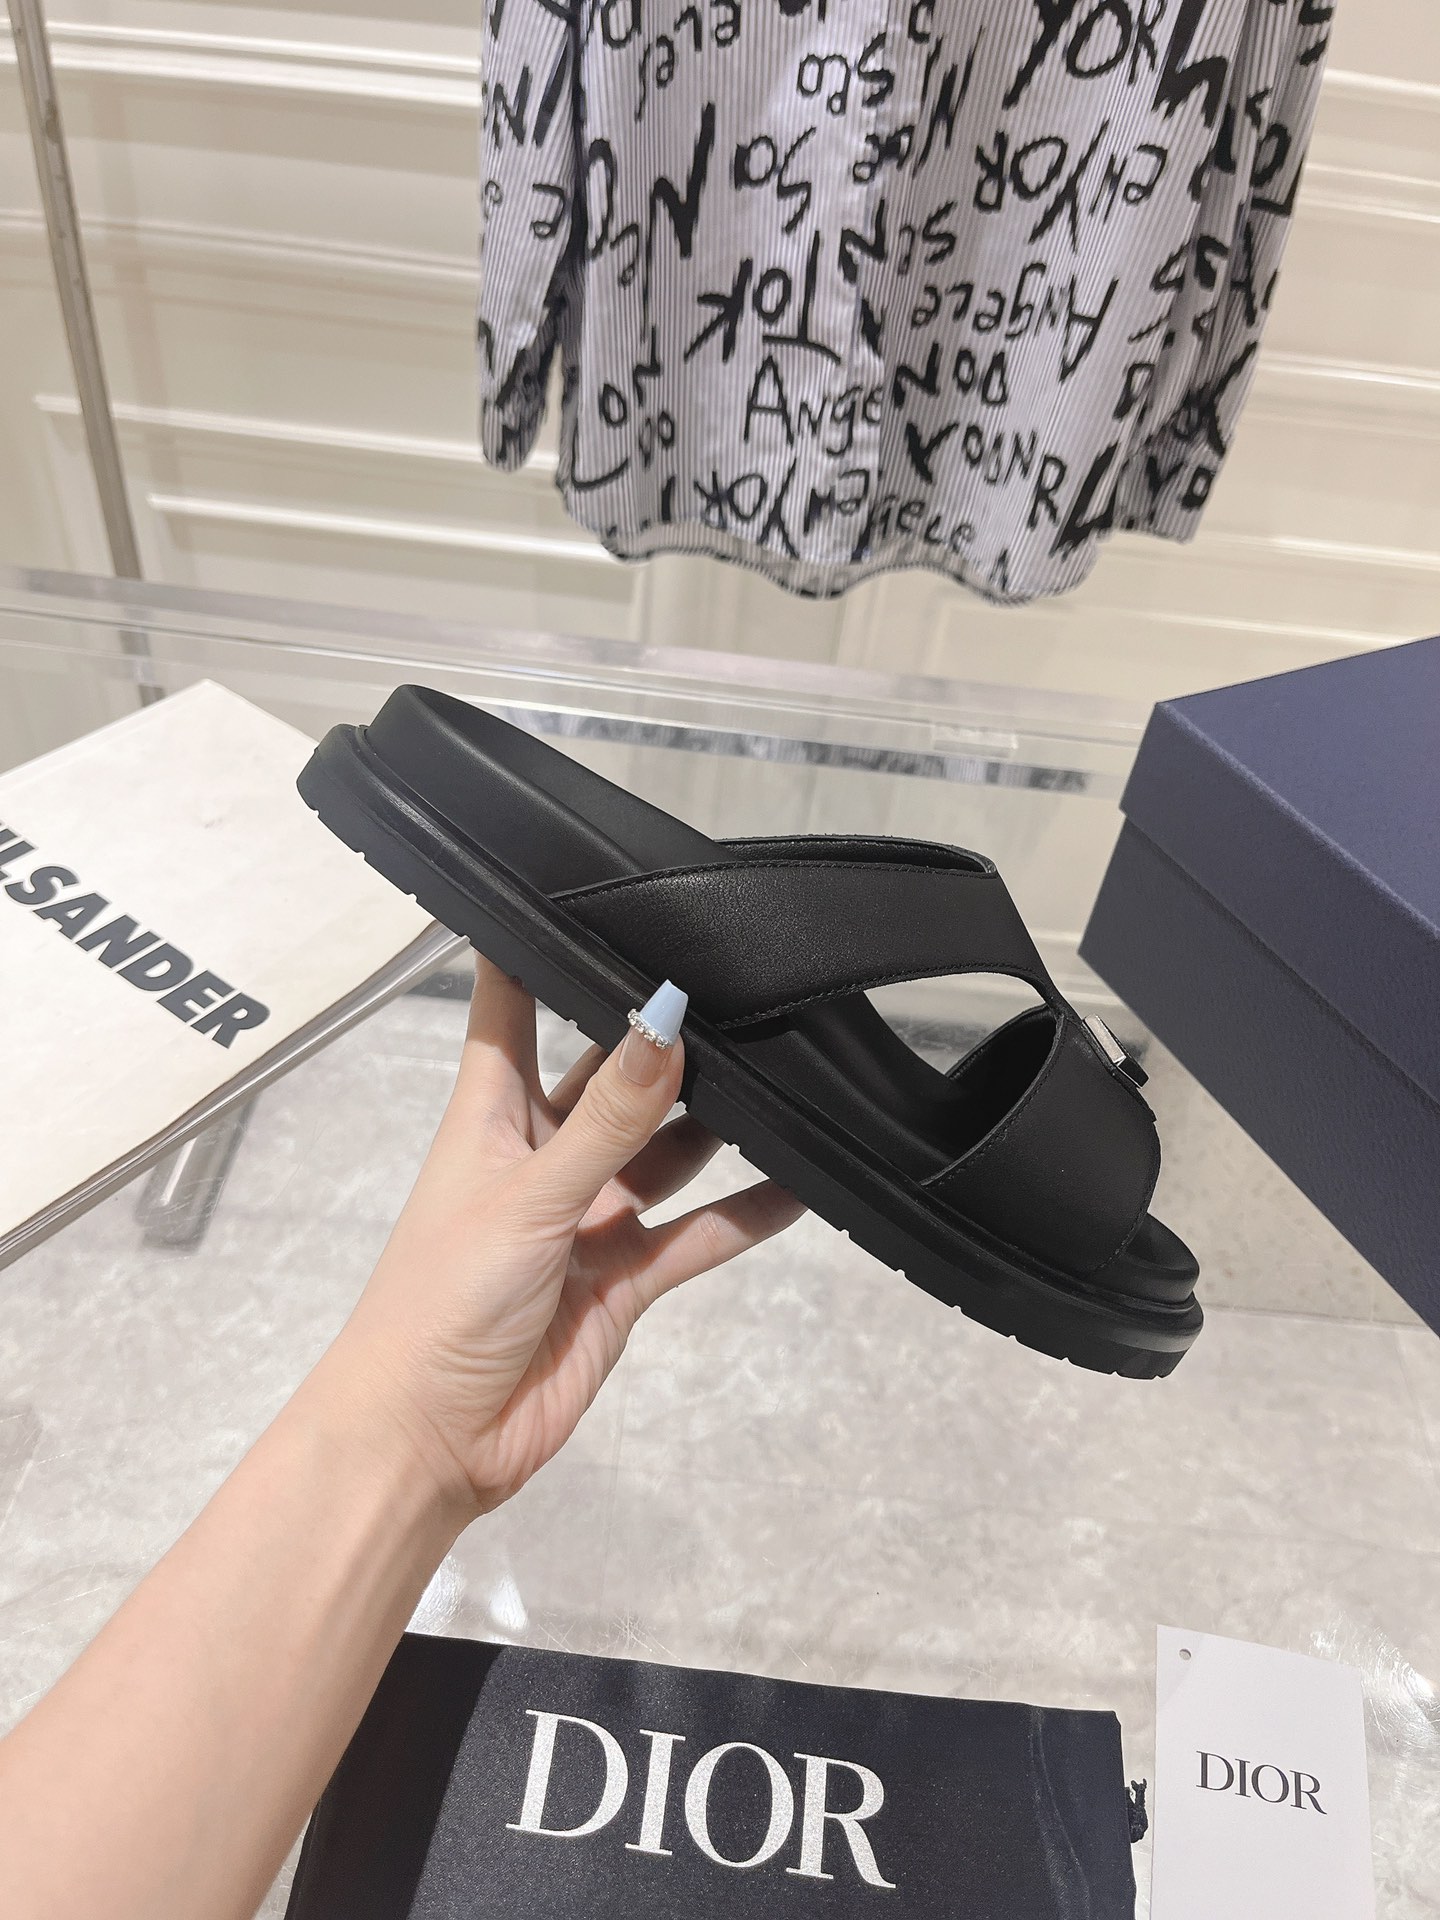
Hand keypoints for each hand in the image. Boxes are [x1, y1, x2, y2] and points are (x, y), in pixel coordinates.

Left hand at [333, 956, 803, 1519]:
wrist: (428, 1442)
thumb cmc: (439, 1302)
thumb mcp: (529, 1194)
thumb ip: (609, 1116)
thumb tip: (665, 1019)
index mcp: (491, 1113)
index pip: (510, 1005)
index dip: (537, 946)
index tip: (583, 885)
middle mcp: (542, 1154)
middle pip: (611, 1076)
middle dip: (663, 1041)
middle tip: (739, 990)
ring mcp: (586, 1217)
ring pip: (663, 1151)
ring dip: (715, 1123)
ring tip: (786, 1072)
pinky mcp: (623, 1280)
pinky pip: (695, 1233)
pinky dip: (744, 1213)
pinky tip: (802, 1184)